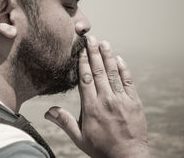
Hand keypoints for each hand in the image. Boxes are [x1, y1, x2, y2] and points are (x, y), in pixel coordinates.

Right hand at [44, 36, 148, 157]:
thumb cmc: (101, 149)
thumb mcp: (79, 138)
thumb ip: (64, 122)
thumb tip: (48, 111)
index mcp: (91, 107)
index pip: (85, 79)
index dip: (82, 62)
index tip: (80, 49)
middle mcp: (106, 100)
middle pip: (98, 71)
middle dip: (94, 53)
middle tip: (90, 38)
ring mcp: (122, 100)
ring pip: (113, 73)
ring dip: (108, 56)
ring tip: (103, 42)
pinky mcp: (135, 102)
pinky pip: (128, 81)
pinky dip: (123, 69)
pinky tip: (119, 59)